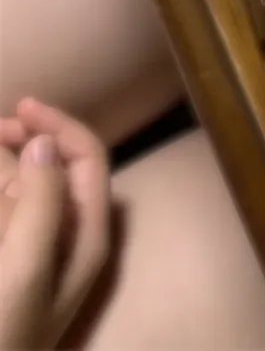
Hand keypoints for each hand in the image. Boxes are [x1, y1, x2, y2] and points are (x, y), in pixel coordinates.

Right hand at [0, 99, 110, 349]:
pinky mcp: (12, 267)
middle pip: (55, 168)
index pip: (87, 158)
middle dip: (27, 139)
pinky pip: (9, 215)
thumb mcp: (26, 267)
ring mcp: (36, 254)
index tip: (20, 106)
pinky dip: (1, 194)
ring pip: (26, 190)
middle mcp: (68, 239)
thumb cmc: (4, 334)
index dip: (58, 125)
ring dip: (7, 165)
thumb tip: (44, 142)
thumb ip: (42, 202)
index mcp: (87, 235)